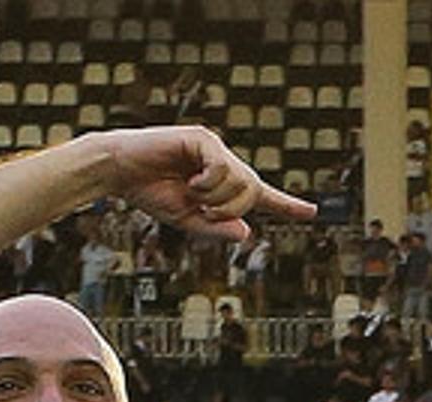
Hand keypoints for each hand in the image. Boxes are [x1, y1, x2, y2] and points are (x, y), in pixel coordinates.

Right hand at [102, 127, 315, 241]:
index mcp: (223, 185)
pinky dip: (209, 184)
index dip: (287, 205)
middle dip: (231, 209)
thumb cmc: (150, 193)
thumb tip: (248, 233)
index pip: (262, 196)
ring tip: (192, 193)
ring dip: (217, 198)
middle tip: (204, 211)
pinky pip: (223, 168)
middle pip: (253, 192)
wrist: (119, 172)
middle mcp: (224, 163)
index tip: (311, 212)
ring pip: (241, 181)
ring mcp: (215, 148)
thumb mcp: (187, 221)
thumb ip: (217, 229)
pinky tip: (191, 182)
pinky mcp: (202, 138)